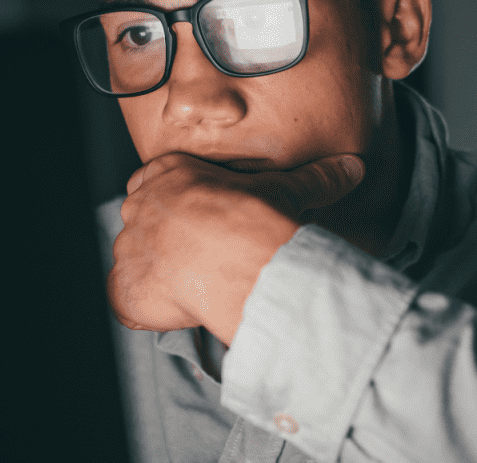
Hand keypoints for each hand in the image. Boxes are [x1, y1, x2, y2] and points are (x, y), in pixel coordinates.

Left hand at [107, 152, 364, 345]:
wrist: (238, 261)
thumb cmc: (255, 218)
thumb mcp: (287, 189)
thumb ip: (315, 178)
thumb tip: (352, 168)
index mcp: (169, 174)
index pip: (161, 183)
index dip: (183, 204)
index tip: (206, 222)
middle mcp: (140, 207)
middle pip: (145, 221)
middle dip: (169, 239)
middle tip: (207, 257)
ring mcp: (128, 248)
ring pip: (135, 260)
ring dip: (159, 274)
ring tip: (199, 286)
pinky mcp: (124, 289)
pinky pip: (124, 299)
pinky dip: (144, 307)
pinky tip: (178, 309)